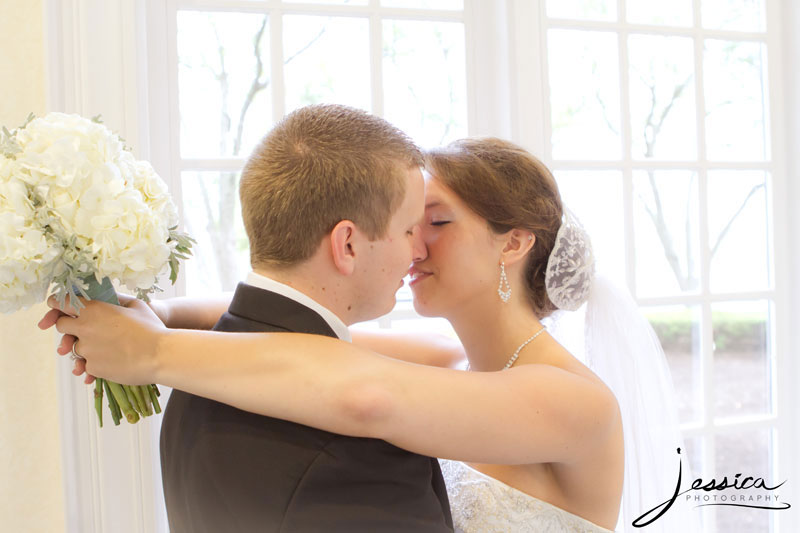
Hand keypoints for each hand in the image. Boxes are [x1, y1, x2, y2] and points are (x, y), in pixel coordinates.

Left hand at [40, 294, 167, 384]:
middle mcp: (84, 329)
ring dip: (87, 346)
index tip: (58, 306)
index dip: (58, 303)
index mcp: (93, 309)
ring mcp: (87, 350)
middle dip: (69, 326)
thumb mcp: (135, 305)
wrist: (160, 355)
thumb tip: (106, 298)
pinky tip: (114, 359)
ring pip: (76, 347)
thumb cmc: (151, 327)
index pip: (61, 303)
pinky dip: (97, 362)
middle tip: (84, 328)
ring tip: (110, 347)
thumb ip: (115, 300)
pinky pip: (88, 364)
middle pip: (61, 326)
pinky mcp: (93, 367)